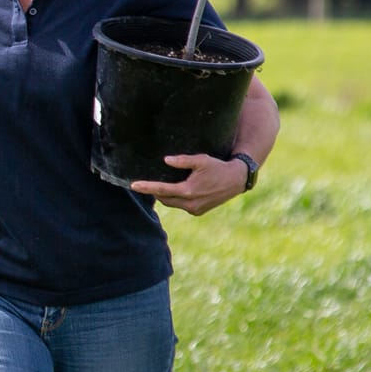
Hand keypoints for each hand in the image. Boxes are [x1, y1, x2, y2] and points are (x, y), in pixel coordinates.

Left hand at [130, 153, 250, 215]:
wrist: (237, 180)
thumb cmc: (218, 167)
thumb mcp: (201, 160)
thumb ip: (183, 160)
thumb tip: (165, 160)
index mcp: (188, 191)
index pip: (162, 190)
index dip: (147, 187)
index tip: (133, 185)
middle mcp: (190, 204)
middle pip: (165, 199)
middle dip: (155, 192)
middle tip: (146, 183)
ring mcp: (195, 210)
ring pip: (173, 204)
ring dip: (166, 196)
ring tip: (160, 186)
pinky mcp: (198, 212)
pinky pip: (181, 206)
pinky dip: (176, 199)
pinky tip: (176, 191)